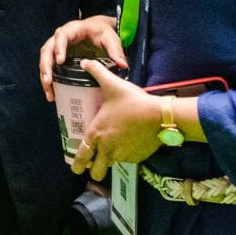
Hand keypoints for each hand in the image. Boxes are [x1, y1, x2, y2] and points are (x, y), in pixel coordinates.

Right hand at [39, 15, 125, 100]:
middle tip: (48, 82)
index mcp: (73, 29)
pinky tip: (53, 94)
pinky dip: (50, 80)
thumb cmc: (102, 32)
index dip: (59, 48)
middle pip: (47, 50)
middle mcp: (61, 37)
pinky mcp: (58, 57)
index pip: (62, 36)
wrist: (97, 29)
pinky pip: (50, 67)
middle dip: (46, 66)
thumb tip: (123, 65)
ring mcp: (57, 47)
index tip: (60, 61)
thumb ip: (116, 50)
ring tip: (50, 94)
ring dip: (45, 77)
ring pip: (45, 60)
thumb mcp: (110, 38)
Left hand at [65, 61, 172, 177]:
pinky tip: (128, 144)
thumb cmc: (133, 101)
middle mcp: (107, 150)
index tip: (75, 166)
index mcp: (96, 135)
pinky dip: (125, 156)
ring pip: (111, 166)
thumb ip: (96, 72)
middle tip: (92, 162)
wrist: (160, 116)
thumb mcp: (112, 84)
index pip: (81, 158)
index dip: (76, 164)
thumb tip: (85, 62)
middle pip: (95, 172)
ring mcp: (123, 156)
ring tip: (111, 149)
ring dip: (108, 161)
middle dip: (92, 169)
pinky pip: (127, 160)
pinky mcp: (137, 158)